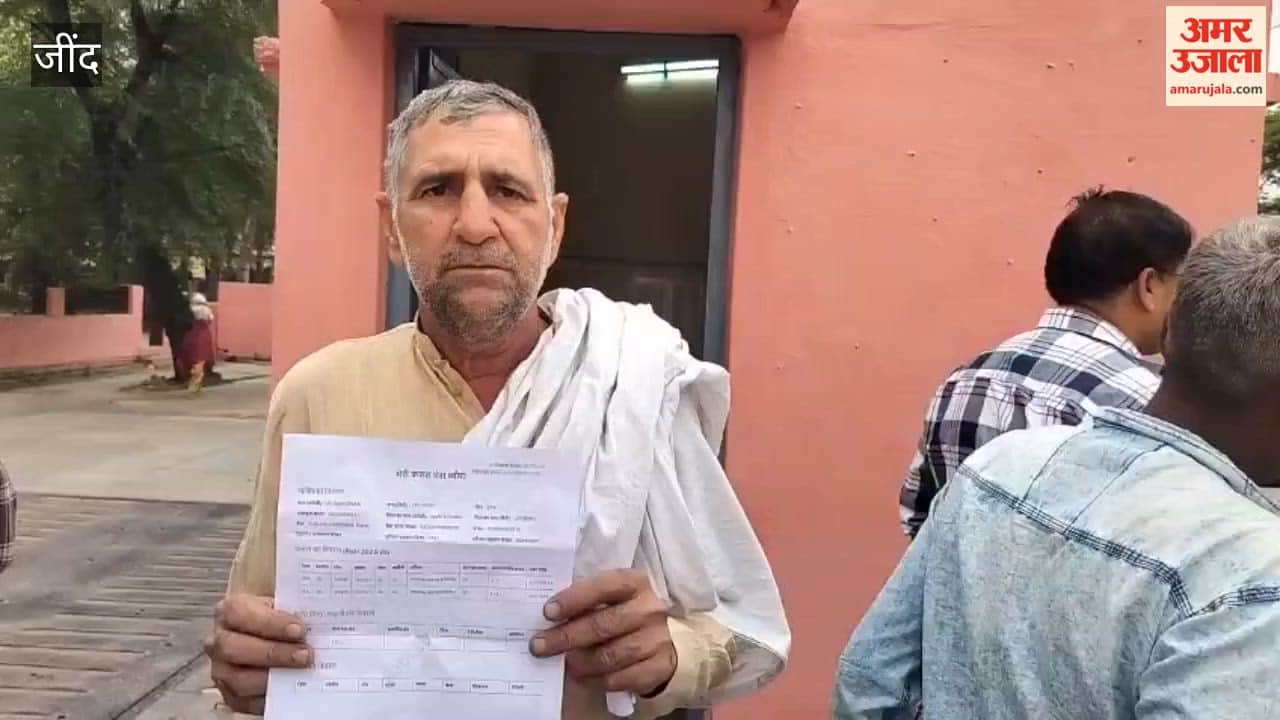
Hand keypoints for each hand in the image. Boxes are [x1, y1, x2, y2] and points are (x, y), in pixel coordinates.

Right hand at [206, 595, 311, 713]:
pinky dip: (270, 698)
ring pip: (238, 679)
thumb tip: (318, 619)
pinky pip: (245, 702)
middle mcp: (220, 640)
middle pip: (234, 648)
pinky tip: (291, 690)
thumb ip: (296, 608)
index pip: (240, 612)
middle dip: (274, 653)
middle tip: (306, 655)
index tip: (299, 629)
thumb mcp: (285, 603)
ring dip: (272, 677)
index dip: (269, 622)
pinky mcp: (231, 695)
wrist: (274, 635)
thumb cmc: (280, 617)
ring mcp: (222, 669)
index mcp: (231, 610)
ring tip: (301, 672)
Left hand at [529, 569, 675, 695]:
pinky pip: (620, 678)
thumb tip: (548, 621)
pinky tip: (585, 676)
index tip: (548, 612)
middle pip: (602, 625)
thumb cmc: (624, 614)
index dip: (574, 599)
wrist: (663, 640)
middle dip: (566, 637)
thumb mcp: (611, 599)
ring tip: (564, 663)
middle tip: (539, 646)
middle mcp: (649, 609)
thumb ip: (586, 604)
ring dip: (580, 662)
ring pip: (610, 656)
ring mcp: (657, 639)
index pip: (604, 586)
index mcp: (635, 583)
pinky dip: (597, 679)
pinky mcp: (659, 667)